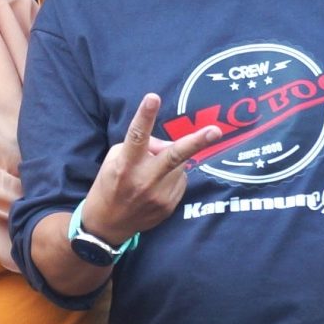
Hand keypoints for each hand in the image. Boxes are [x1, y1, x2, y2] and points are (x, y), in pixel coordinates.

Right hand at [82, 93, 222, 242]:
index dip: (145, 116)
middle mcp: (144, 180)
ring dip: (169, 163)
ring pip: (178, 166)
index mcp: (125, 165)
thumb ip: (141, 147)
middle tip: (216, 130)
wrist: (108, 226)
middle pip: (174, 156)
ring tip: (149, 175)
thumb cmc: (109, 185)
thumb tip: (167, 143)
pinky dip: (171, 178)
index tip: (153, 97)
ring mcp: (159, 195)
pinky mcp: (169, 206)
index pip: (136, 136)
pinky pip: (179, 181)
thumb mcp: (114, 160)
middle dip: (197, 142)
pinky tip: (154, 188)